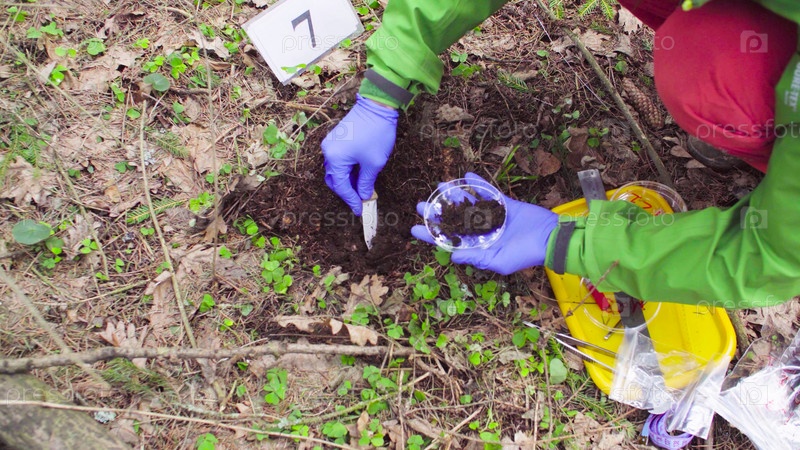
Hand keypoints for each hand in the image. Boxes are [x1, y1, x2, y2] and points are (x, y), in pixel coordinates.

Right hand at [321, 94, 397, 215]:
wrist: (377, 106)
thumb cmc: (376, 133)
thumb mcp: (374, 163)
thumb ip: (366, 183)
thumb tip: (362, 195)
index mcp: (335, 158)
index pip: (341, 186)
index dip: (351, 200)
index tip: (360, 209)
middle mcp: (328, 151)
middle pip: (334, 179)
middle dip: (346, 191)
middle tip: (359, 201)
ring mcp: (331, 143)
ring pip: (335, 170)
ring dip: (347, 181)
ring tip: (361, 189)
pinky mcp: (336, 138)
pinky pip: (338, 159)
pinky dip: (347, 170)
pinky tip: (359, 175)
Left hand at [411, 173, 558, 274]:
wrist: (551, 239)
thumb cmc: (525, 255)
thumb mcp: (498, 262)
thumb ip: (475, 258)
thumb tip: (452, 257)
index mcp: (478, 246)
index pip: (449, 240)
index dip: (431, 235)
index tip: (414, 229)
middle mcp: (482, 231)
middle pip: (454, 220)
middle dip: (437, 212)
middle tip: (421, 205)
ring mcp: (493, 216)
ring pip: (468, 203)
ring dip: (454, 194)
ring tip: (441, 185)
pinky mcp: (505, 204)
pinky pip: (489, 192)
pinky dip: (479, 184)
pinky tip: (468, 176)